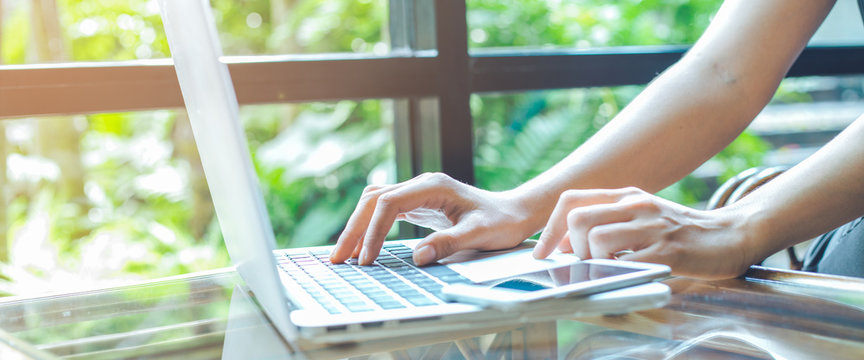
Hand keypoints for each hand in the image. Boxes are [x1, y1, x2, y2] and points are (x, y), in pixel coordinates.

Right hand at [329, 173, 539, 265]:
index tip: (367, 259)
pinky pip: (384, 211)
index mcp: (433, 186)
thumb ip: (449, 243)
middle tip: (339, 258)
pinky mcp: (417, 203)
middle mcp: (421, 184)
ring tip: (343, 254)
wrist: (513, 213)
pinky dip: (369, 227)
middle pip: (374, 200)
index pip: (389, 203)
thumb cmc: (501, 222)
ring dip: (357, 227)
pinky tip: (362, 246)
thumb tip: (418, 257)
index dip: (373, 231)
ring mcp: (417, 192)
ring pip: (374, 203)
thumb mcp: (479, 234)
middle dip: (354, 229)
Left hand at [532, 187, 752, 279]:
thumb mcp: (639, 216)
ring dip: (593, 261)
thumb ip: (605, 223)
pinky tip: (627, 273)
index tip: (543, 252)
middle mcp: (635, 204)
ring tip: (609, 268)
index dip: (549, 228)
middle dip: (570, 247)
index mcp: (624, 195)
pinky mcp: (667, 249)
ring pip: (597, 238)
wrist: (729, 234)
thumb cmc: (678, 230)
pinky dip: (616, 273)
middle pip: (578, 218)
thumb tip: (561, 245)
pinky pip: (626, 262)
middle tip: (582, 262)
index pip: (571, 200)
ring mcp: (651, 226)